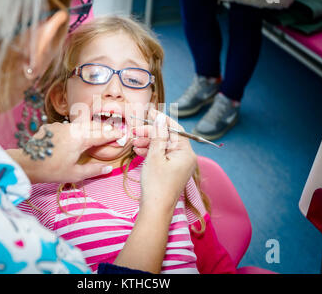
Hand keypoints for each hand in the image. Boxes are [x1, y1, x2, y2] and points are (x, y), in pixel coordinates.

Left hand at [7, 121, 122, 182]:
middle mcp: (72, 128)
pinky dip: (77, 129)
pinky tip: (77, 135)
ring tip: (98, 132)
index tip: (122, 134)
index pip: (101, 134)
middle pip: (93, 126)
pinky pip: (68, 126)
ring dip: (91, 128)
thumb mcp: (75, 174)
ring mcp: (60, 126)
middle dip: (104, 128)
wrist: (26, 164)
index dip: (113, 134)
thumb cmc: (51, 170)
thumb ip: (94, 170)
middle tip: (114, 130)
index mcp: (80, 138)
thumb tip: (109, 169)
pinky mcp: (51, 127)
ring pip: (80, 125)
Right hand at [113, 110, 196, 272]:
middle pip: (168, 138)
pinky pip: (161, 156)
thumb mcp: (155, 156)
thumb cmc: (156, 184)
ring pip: (163, 147)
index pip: (176, 129)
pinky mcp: (171, 171)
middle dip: (151, 133)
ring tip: (134, 141)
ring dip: (149, 142)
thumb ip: (158, 135)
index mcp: (186, 153)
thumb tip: (161, 118)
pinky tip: (139, 150)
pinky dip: (151, 152)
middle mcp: (185, 158)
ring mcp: (178, 165)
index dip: (162, 120)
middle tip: (136, 130)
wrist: (155, 210)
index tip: (150, 112)